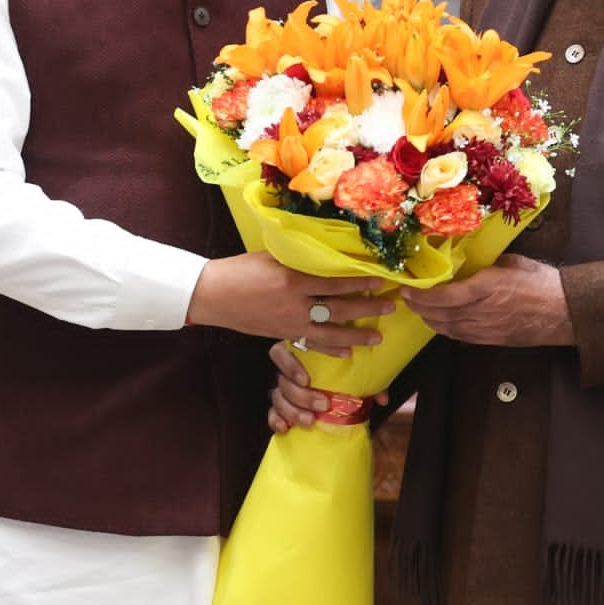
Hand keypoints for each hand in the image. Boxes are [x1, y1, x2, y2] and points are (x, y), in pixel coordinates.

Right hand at [187, 252, 392, 352]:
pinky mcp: (282, 335)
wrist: (212, 294)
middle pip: (339, 308)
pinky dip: (331, 349)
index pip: (335, 281)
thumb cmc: (241, 269)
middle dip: (367, 308)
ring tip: (378, 337)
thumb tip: (327, 252)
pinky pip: (312, 343)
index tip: (382, 281)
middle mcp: (295, 303)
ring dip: (356, 335)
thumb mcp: (272, 256)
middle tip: (391, 307)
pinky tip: (348, 352)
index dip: (361, 282)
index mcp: (293, 279)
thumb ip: (299, 258)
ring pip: (330, 332)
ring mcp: (289, 323)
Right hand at [266, 340, 387, 432]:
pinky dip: (276, 420)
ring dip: (293, 410)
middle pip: (283, 380)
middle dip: (302, 395)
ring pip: (278, 397)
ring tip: (310, 420)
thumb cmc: (343, 377)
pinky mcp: (279, 407)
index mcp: (301, 353)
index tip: (307, 379)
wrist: (336, 396)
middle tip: (323, 404)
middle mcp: (288, 370)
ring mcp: (282, 389)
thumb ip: (368, 383)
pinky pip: (271, 413)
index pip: (285, 352)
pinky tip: (285, 429)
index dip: (291, 365)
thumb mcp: (355, 376)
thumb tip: (382, 399)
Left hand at [399, 253, 575, 346]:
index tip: (409, 289)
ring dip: (430, 320)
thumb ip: (488, 266)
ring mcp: (488, 329)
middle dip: (420, 308)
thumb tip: (470, 263)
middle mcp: (484, 311)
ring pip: (448, 329)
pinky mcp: (493, 340)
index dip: (423, 295)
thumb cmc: (544, 283)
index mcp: (488, 287)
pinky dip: (446, 330)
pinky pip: (462, 337)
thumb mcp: (513, 263)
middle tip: (408, 299)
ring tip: (420, 310)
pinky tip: (441, 323)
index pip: (446, 296)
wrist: (566, 312)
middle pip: (441, 314)